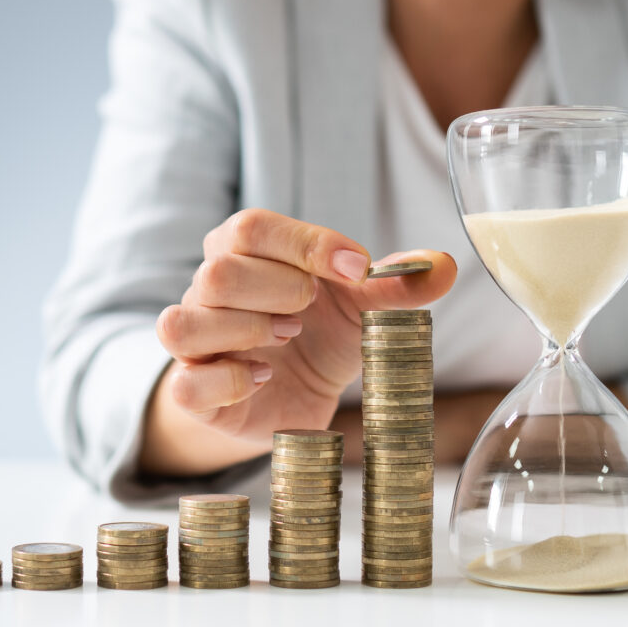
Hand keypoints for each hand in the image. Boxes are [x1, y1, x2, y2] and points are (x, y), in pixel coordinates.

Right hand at [138, 209, 458, 476]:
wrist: (290, 399)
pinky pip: (186, 383)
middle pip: (217, 271)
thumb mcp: (361, 310)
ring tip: (287, 338)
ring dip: (247, 330)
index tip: (359, 269)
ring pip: (185, 323)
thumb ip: (394, 287)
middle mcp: (206, 291)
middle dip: (278, 290)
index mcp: (243, 253)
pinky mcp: (191, 393)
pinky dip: (229, 380)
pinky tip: (263, 378)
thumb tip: (442, 266)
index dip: (307, 244)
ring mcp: (194, 344)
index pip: (251, 228)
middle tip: (310, 312)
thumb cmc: (319, 339)